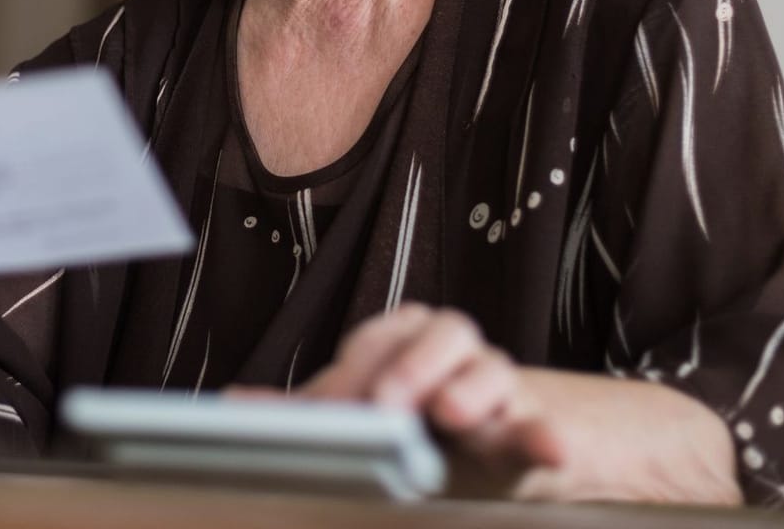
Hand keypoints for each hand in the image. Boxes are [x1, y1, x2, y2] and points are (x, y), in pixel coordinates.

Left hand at [282, 304, 563, 497]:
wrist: (512, 449)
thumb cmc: (428, 430)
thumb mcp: (368, 419)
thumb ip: (311, 412)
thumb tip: (234, 404)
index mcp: (407, 340)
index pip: (375, 344)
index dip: (351, 375)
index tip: (327, 412)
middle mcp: (454, 350)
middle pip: (436, 335)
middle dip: (408, 368)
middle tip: (385, 404)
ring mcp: (499, 387)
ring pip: (490, 369)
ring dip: (469, 388)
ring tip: (450, 413)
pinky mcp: (536, 429)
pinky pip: (542, 429)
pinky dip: (545, 437)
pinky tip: (549, 448)